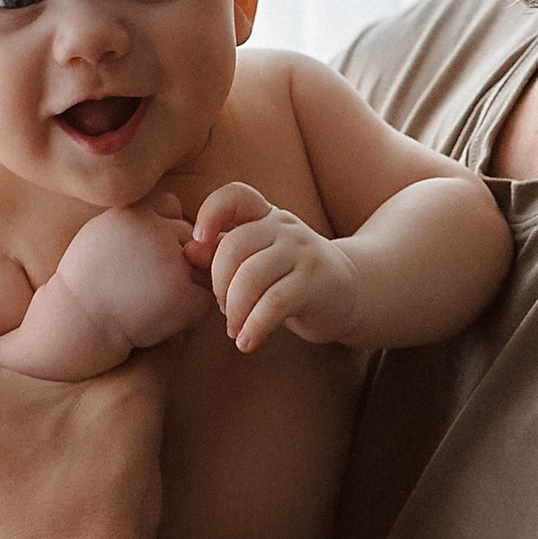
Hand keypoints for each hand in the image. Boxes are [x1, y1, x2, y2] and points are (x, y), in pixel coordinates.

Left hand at [186, 183, 363, 350]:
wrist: (348, 294)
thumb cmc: (290, 278)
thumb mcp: (256, 261)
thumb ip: (223, 255)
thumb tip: (189, 252)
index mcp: (265, 215)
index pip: (235, 196)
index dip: (210, 213)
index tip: (198, 240)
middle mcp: (284, 227)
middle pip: (234, 246)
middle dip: (219, 284)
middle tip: (222, 309)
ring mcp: (303, 252)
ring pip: (251, 277)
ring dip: (234, 310)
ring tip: (234, 330)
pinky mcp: (316, 283)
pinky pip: (274, 304)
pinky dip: (254, 327)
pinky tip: (247, 343)